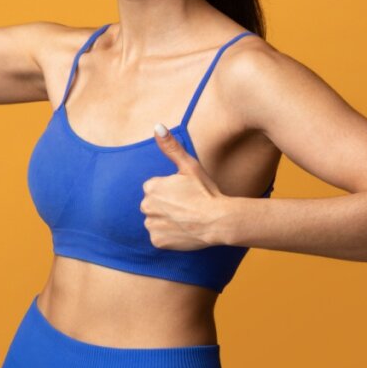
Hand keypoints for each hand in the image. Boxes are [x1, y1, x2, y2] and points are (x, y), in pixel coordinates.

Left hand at [140, 124, 227, 250]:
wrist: (219, 221)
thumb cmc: (205, 192)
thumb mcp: (189, 166)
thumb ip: (170, 146)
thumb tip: (157, 126)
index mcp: (152, 187)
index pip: (154, 188)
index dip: (170, 191)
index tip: (184, 193)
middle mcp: (147, 206)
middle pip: (152, 204)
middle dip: (165, 205)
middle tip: (185, 206)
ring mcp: (151, 225)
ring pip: (154, 220)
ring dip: (165, 220)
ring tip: (185, 218)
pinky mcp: (157, 241)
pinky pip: (158, 236)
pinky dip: (167, 235)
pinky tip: (182, 230)